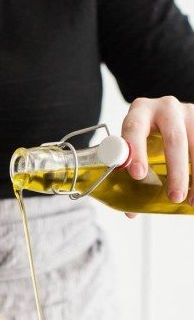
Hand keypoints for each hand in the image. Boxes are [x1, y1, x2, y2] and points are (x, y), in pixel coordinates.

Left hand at [122, 96, 193, 214]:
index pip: (134, 128)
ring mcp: (189, 113)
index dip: (136, 151)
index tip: (138, 175)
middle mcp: (166, 108)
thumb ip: (131, 174)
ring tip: (192, 201)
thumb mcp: (134, 146)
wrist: (166, 114)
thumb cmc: (146, 134)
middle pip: (174, 139)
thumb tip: (132, 212)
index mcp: (140, 112)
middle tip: (174, 197)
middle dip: (176, 171)